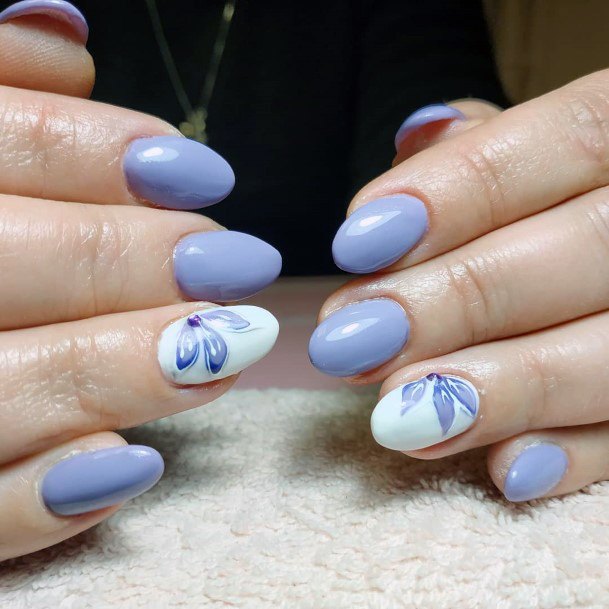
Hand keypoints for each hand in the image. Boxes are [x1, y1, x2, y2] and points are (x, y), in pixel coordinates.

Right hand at [0, 1, 279, 559]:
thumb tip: (61, 32)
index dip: (97, 150)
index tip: (200, 172)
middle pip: (5, 260)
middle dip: (134, 258)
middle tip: (235, 261)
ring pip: (1, 387)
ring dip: (127, 368)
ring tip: (230, 348)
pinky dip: (46, 499)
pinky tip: (133, 464)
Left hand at [309, 73, 608, 501]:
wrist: (594, 242)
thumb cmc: (541, 200)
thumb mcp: (520, 153)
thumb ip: (476, 149)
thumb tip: (418, 139)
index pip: (568, 141)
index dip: (460, 193)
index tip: (355, 240)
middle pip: (588, 248)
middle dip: (459, 299)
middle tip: (351, 340)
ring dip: (503, 390)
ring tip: (398, 417)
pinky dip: (578, 458)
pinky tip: (506, 471)